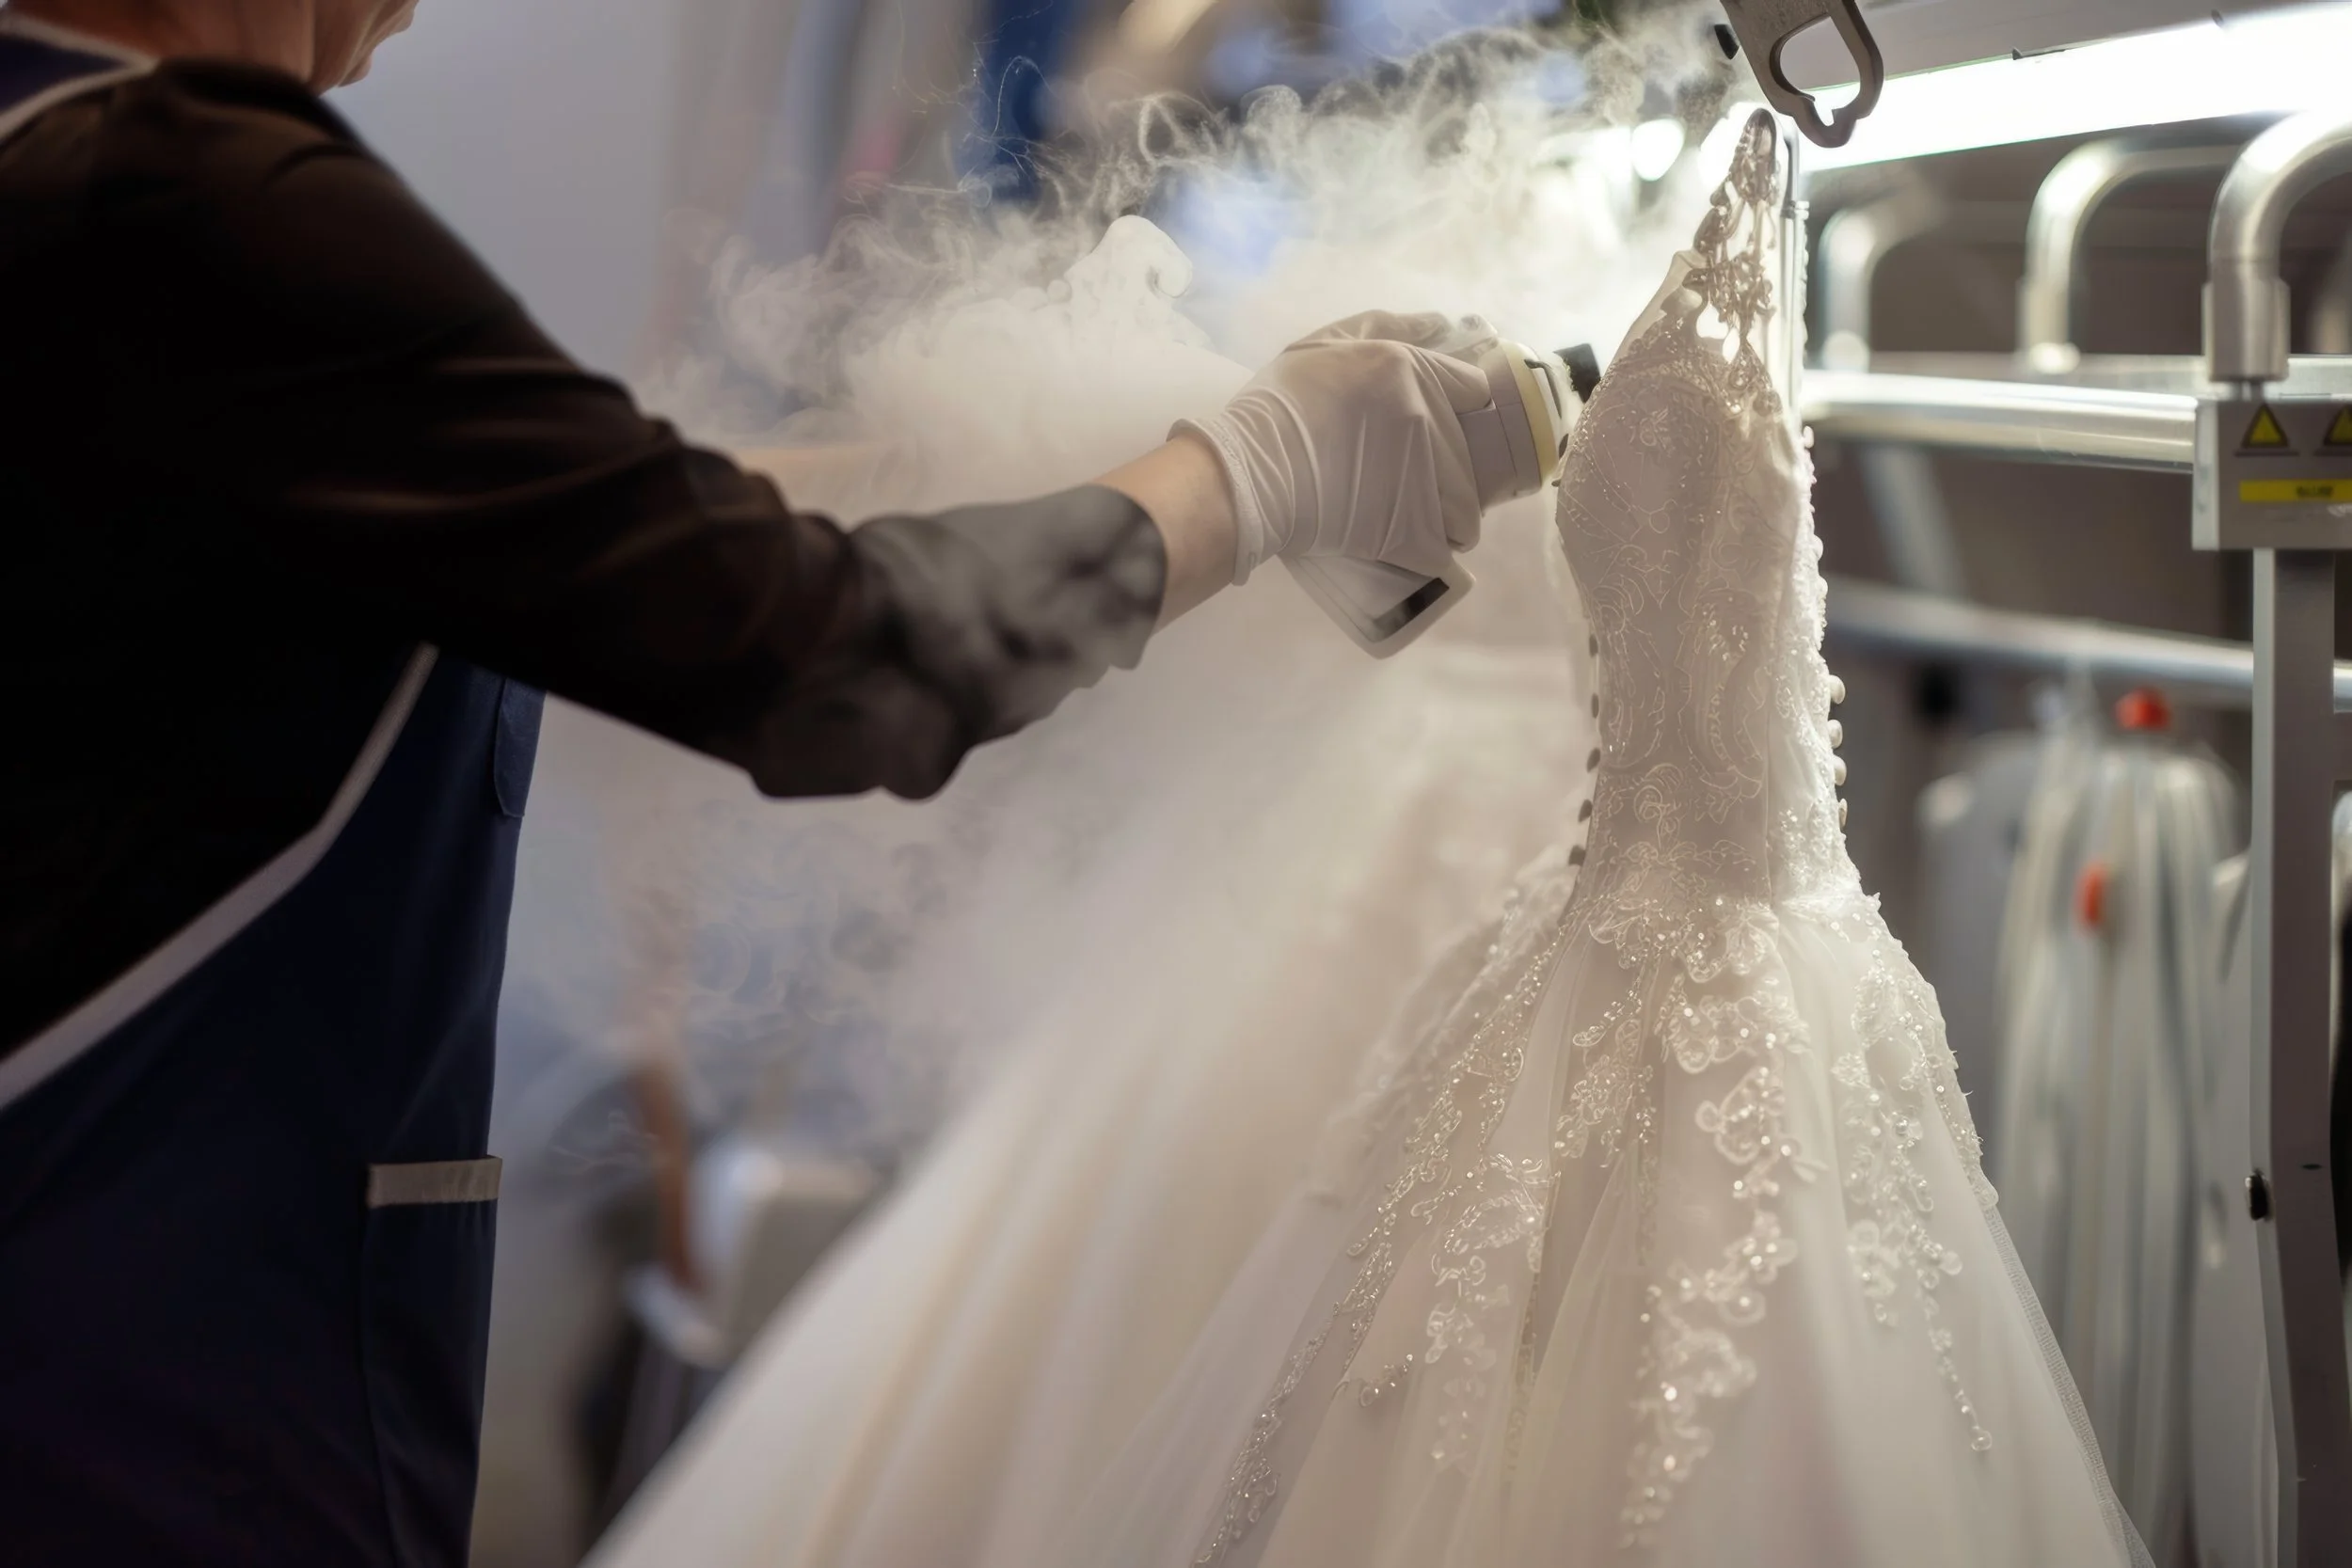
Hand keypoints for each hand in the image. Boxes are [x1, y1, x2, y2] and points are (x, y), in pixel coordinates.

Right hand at [1175, 311, 1495, 584]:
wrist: (1245, 473)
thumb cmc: (1277, 404)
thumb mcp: (1325, 342)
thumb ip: (1387, 326)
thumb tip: (1440, 322)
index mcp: (1410, 371)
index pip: (1476, 393)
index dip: (1457, 409)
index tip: (1431, 425)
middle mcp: (1427, 420)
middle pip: (1471, 455)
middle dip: (1446, 465)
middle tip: (1403, 473)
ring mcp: (1424, 478)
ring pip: (1467, 505)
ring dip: (1447, 512)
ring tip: (1409, 514)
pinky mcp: (1412, 531)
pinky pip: (1448, 547)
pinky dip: (1432, 549)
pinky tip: (1409, 543)